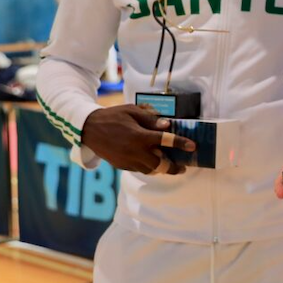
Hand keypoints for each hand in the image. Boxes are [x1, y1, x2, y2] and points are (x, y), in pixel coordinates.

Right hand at [80, 104, 194, 174]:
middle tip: (183, 167)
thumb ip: (150, 119)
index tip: (193, 146)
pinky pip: (139, 169)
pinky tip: (152, 160)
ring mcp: (127, 160)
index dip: (181, 143)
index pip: (165, 141)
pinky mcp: (122, 165)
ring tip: (169, 163)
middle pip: (160, 165)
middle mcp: (135, 151)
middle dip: (174, 168)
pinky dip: (148, 167)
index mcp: (139, 136)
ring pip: (150, 170)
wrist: (89, 129)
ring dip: (161, 168)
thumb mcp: (132, 111)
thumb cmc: (113, 116)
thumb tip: (168, 126)